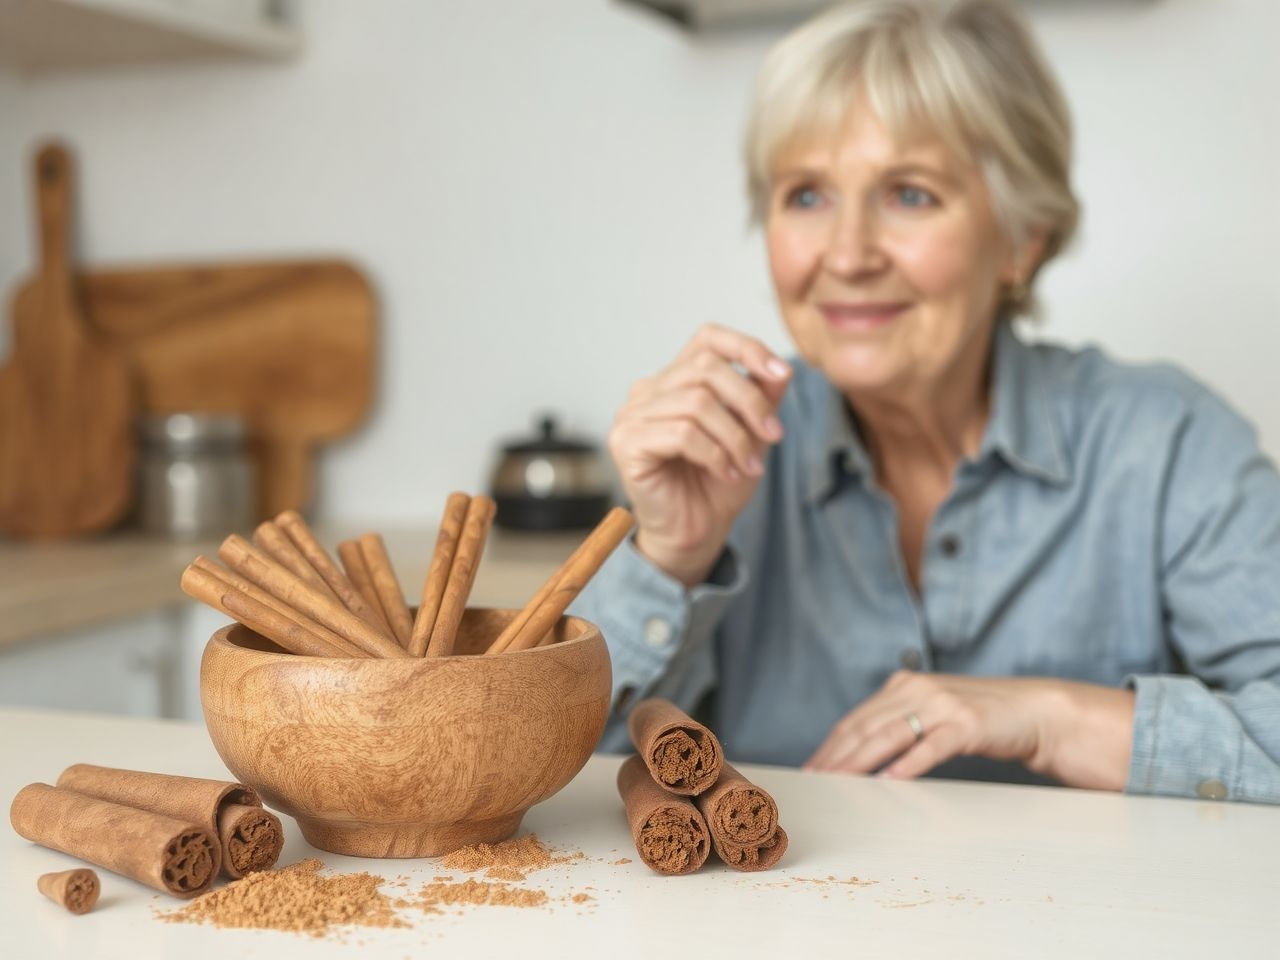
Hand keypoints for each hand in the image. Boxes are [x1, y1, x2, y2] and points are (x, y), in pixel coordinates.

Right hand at [608, 324, 791, 585]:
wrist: (696, 533)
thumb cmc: (718, 484)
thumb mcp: (752, 434)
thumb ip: (762, 398)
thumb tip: (781, 369)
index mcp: (675, 379)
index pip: (708, 338)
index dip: (746, 347)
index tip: (781, 375)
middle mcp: (648, 390)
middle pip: (706, 367)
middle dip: (749, 401)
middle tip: (773, 435)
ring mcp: (631, 414)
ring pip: (697, 402)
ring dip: (735, 436)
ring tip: (749, 464)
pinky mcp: (626, 442)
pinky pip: (682, 433)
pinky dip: (714, 454)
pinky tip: (725, 473)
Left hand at [803, 671, 1135, 790]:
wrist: (1033, 712)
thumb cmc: (976, 718)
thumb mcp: (930, 713)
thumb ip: (898, 724)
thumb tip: (858, 754)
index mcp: (903, 686)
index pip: (856, 719)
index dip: (830, 744)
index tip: (810, 768)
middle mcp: (918, 690)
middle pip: (866, 726)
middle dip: (836, 755)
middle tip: (814, 779)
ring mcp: (942, 705)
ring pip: (890, 734)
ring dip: (861, 760)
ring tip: (839, 779)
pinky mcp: (967, 724)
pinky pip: (932, 746)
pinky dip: (910, 762)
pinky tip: (892, 778)